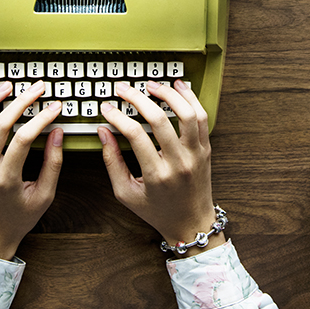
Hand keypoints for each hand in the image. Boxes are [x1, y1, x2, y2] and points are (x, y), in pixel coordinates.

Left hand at [0, 80, 63, 259]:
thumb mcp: (44, 196)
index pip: (23, 139)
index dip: (41, 118)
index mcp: (6, 180)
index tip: (54, 106)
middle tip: (36, 88)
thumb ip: (53, 164)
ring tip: (6, 86)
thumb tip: (58, 133)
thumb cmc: (18, 218)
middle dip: (20, 101)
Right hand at [98, 80, 225, 254]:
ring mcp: (195, 155)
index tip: (107, 108)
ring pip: (186, 114)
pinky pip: (202, 118)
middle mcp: (178, 163)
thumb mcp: (126, 193)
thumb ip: (112, 162)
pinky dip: (191, 99)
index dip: (117, 116)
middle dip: (137, 99)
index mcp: (156, 176)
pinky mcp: (205, 149)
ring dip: (168, 94)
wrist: (191, 223)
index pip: (134, 135)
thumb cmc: (157, 211)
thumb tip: (104, 132)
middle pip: (158, 120)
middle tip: (124, 89)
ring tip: (152, 85)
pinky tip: (179, 88)